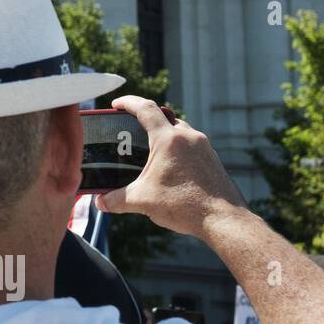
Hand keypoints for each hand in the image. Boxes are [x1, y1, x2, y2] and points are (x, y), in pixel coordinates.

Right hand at [96, 96, 247, 237]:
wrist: (224, 220)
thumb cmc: (184, 206)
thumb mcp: (142, 201)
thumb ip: (116, 199)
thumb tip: (99, 202)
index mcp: (169, 140)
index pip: (146, 108)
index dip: (128, 102)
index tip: (116, 104)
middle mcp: (189, 137)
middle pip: (163, 118)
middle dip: (145, 122)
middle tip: (130, 133)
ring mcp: (204, 147)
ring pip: (179, 131)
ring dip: (163, 136)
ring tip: (149, 154)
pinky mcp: (212, 160)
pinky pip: (191, 146)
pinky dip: (177, 150)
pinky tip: (170, 170)